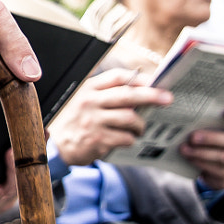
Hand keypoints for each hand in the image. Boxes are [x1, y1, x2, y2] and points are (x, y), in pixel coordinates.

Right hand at [46, 70, 170, 164]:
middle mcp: (90, 102)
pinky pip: (125, 138)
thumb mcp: (85, 100)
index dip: (139, 78)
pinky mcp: (97, 140)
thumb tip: (140, 91)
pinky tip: (126, 139)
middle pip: (128, 95)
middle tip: (168, 99)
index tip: (155, 81)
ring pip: (130, 118)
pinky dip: (130, 139)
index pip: (117, 77)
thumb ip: (106, 94)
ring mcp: (93, 121)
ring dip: (140, 125)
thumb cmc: (75, 121)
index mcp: (88, 89)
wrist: (55, 146)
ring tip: (139, 128)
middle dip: (152, 96)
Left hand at [181, 106, 223, 190]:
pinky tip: (190, 158)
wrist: (223, 162)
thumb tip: (192, 110)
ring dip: (202, 153)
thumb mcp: (221, 124)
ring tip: (185, 148)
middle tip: (193, 136)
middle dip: (213, 139)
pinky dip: (202, 163)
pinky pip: (219, 171)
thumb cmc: (220, 134)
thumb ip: (215, 116)